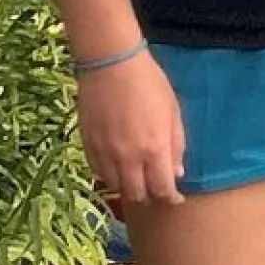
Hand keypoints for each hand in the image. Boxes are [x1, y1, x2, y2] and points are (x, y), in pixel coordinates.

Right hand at [77, 51, 187, 209]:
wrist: (111, 66)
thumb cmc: (150, 84)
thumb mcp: (173, 112)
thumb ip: (176, 145)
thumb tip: (177, 174)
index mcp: (154, 148)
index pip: (162, 189)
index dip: (170, 198)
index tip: (175, 198)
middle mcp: (128, 157)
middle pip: (137, 194)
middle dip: (150, 197)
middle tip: (157, 191)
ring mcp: (104, 154)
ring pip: (116, 187)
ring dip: (129, 188)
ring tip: (139, 180)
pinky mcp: (87, 147)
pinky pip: (99, 173)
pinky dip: (111, 176)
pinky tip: (119, 168)